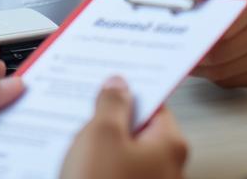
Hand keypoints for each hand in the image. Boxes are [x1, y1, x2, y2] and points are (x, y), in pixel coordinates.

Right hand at [62, 76, 187, 178]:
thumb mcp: (101, 133)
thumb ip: (113, 102)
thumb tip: (119, 85)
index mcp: (170, 144)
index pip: (155, 101)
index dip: (130, 87)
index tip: (111, 77)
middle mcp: (169, 168)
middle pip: (140, 127)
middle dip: (112, 116)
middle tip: (86, 107)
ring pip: (127, 151)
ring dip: (103, 143)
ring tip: (76, 138)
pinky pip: (119, 172)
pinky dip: (101, 164)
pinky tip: (79, 163)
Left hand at [173, 0, 246, 87]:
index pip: (229, 20)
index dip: (199, 23)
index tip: (178, 21)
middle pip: (225, 49)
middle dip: (194, 42)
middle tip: (174, 30)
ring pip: (225, 69)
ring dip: (199, 59)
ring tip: (184, 36)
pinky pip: (232, 79)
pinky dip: (211, 69)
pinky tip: (203, 48)